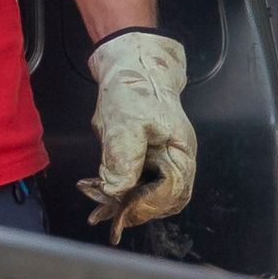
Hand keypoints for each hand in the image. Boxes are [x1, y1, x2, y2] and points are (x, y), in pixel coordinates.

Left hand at [79, 29, 196, 234]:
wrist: (129, 64)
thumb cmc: (134, 87)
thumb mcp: (126, 123)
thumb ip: (124, 159)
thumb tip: (117, 191)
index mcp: (180, 152)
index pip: (170, 193)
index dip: (144, 206)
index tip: (118, 212)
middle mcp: (176, 160)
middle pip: (162, 201)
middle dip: (134, 210)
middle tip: (104, 214)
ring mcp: (162, 161)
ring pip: (148, 196)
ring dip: (123, 204)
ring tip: (97, 207)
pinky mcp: (147, 160)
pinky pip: (137, 184)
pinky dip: (118, 191)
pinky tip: (98, 190)